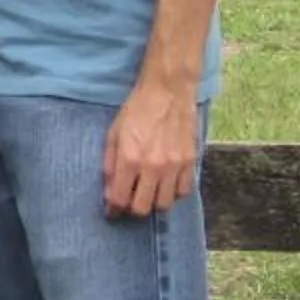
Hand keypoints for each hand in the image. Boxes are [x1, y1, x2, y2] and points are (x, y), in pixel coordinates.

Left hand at [101, 82, 199, 218]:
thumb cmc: (137, 109)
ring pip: (164, 204)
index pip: (120, 199)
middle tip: (129, 200)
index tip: (111, 209)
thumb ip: (110, 165)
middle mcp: (153, 166)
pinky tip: (165, 184)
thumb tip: (109, 191)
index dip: (113, 208)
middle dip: (132, 208)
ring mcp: (175, 166)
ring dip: (153, 203)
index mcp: (130, 159)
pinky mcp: (190, 161)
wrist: (168, 90)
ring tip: (147, 193)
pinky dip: (173, 193)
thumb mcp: (113, 134)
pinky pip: (183, 191)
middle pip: (143, 208)